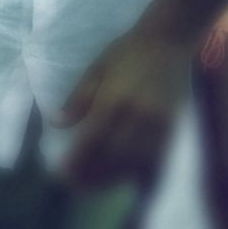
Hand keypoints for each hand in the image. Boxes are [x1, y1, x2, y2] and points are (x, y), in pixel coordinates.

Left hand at [54, 25, 192, 190]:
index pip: (92, 140)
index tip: (61, 174)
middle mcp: (138, 118)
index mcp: (114, 100)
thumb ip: (78, 98)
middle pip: (112, 158)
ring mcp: (158, 126)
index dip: (77, 161)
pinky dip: (136, 173)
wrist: (168, 42)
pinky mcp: (171, 129)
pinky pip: (153, 161)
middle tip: (73, 185)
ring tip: (92, 186)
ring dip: (112, 178)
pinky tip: (121, 179)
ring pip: (133, 164)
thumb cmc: (126, 52)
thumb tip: (56, 123)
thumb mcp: (96, 69)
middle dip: (91, 175)